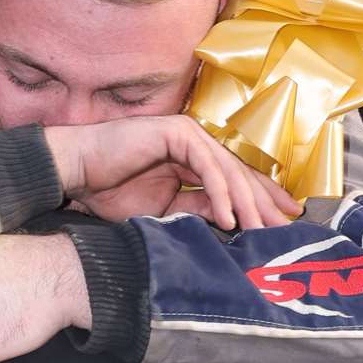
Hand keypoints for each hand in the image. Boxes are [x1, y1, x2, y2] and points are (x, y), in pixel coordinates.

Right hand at [44, 114, 298, 230]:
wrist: (78, 172)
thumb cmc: (111, 191)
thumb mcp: (165, 210)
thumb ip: (198, 209)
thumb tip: (232, 220)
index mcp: (195, 158)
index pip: (237, 179)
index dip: (261, 199)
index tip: (282, 222)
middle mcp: (197, 142)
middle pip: (241, 172)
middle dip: (264, 202)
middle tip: (285, 227)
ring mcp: (188, 133)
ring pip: (229, 170)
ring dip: (246, 202)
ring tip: (259, 230)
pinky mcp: (177, 132)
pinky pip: (207, 166)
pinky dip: (220, 193)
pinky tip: (229, 218)